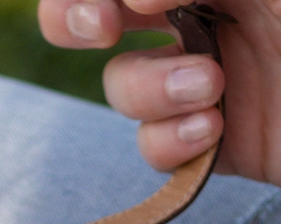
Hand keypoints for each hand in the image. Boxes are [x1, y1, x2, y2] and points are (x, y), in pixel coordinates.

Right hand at [38, 0, 280, 184]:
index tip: (115, 13)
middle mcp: (202, 17)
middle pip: (96, 15)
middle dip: (73, 18)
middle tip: (98, 29)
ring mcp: (201, 82)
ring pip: (124, 86)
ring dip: (149, 91)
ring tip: (208, 89)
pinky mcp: (211, 142)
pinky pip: (154, 148)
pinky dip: (168, 143)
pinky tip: (212, 131)